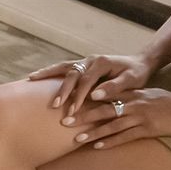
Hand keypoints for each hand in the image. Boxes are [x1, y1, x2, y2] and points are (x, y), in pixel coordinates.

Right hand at [28, 53, 155, 117]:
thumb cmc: (137, 73)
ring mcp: (85, 61)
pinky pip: (63, 68)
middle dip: (63, 90)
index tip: (73, 110)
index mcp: (102, 63)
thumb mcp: (132, 80)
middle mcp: (90, 59)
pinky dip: (50, 71)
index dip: (79, 95)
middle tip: (55, 105)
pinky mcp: (82, 65)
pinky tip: (38, 76)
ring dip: (48, 74)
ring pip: (63, 66)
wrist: (139, 63)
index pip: (87, 80)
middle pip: (72, 73)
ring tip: (31, 79)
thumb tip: (96, 95)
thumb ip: (114, 87)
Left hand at [66, 88, 170, 148]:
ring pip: (111, 124)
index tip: (71, 105)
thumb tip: (117, 102)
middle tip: (64, 122)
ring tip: (76, 139)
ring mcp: (141, 116)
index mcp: (133, 93)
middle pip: (103, 109)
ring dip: (93, 132)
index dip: (86, 101)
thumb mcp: (151, 95)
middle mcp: (134, 103)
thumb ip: (133, 97)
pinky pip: (125, 137)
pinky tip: (98, 147)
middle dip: (83, 116)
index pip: (105, 96)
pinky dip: (110, 142)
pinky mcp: (148, 129)